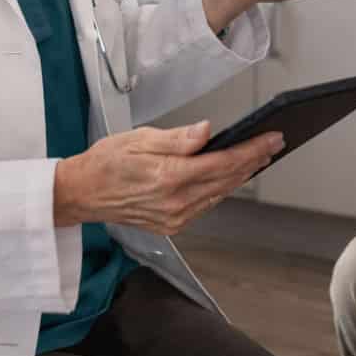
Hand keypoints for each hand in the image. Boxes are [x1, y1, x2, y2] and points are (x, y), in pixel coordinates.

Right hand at [51, 122, 282, 234]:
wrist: (81, 194)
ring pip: (220, 194)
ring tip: (259, 157)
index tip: (272, 138)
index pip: (223, 162)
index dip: (252, 150)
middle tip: (275, 143)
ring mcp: (174, 217)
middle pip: (228, 180)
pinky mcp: (171, 225)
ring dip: (242, 176)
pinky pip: (206, 205)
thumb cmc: (105, 162)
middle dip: (254, 160)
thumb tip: (207, 131)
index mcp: (168, 177)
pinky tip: (231, 176)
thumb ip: (178, 138)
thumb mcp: (139, 138)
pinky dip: (222, 189)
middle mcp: (175, 202)